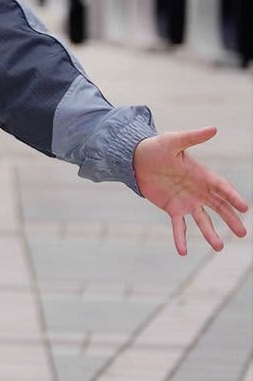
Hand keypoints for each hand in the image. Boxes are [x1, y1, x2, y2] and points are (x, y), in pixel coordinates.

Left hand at [133, 127, 248, 255]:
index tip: (244, 208)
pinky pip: (179, 227)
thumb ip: (193, 137)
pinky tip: (183, 252)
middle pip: (219, 207)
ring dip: (210, 233)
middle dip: (231, 219)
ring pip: (203, 220)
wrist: (137, 160)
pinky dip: (181, 238)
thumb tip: (214, 128)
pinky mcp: (173, 209)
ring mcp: (187, 202)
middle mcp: (199, 191)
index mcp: (203, 175)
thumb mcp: (174, 141)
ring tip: (219, 248)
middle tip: (242, 233)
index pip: (222, 188)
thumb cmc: (157, 148)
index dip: (233, 198)